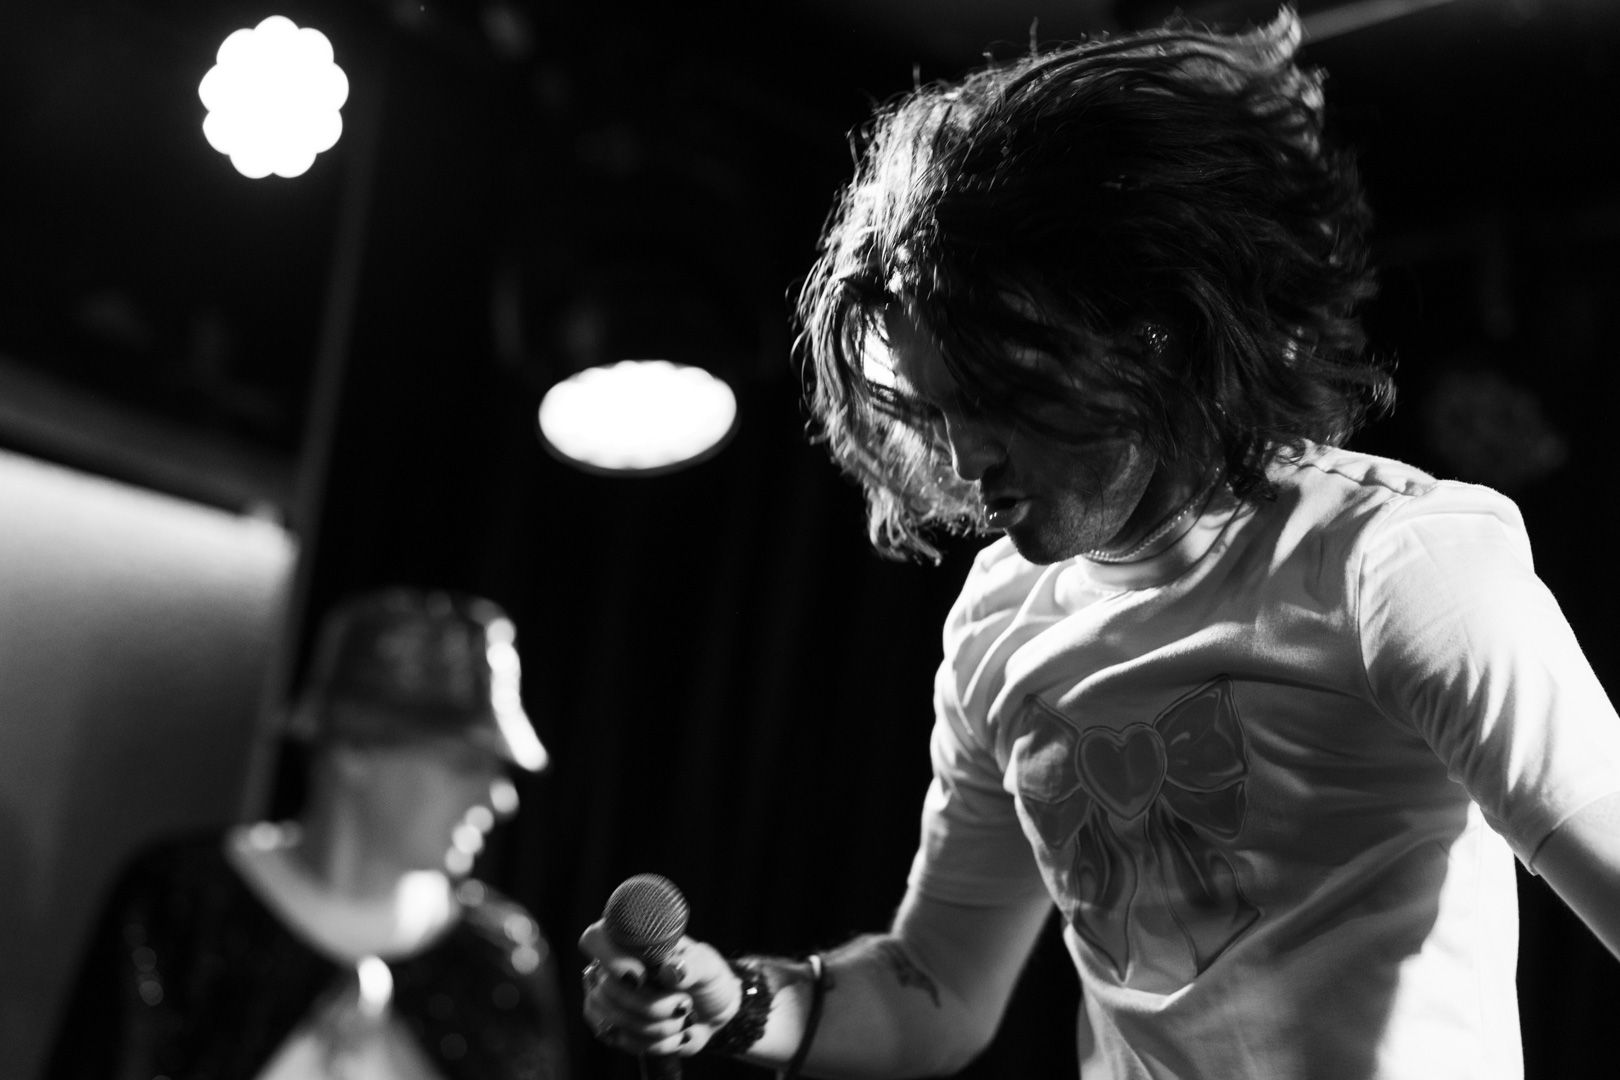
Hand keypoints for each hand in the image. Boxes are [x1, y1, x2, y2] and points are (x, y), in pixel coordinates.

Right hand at [578, 919, 741, 1057]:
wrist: (712, 1011)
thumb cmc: (707, 978)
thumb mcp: (710, 966)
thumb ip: (694, 965)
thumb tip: (670, 971)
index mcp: (632, 939)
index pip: (595, 938)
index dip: (612, 959)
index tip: (641, 977)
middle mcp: (611, 965)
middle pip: (607, 989)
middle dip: (651, 1006)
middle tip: (684, 1003)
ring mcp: (607, 998)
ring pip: (614, 1019)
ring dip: (657, 1027)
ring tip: (682, 1017)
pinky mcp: (612, 1028)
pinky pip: (623, 1040)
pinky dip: (655, 1043)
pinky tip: (673, 1034)